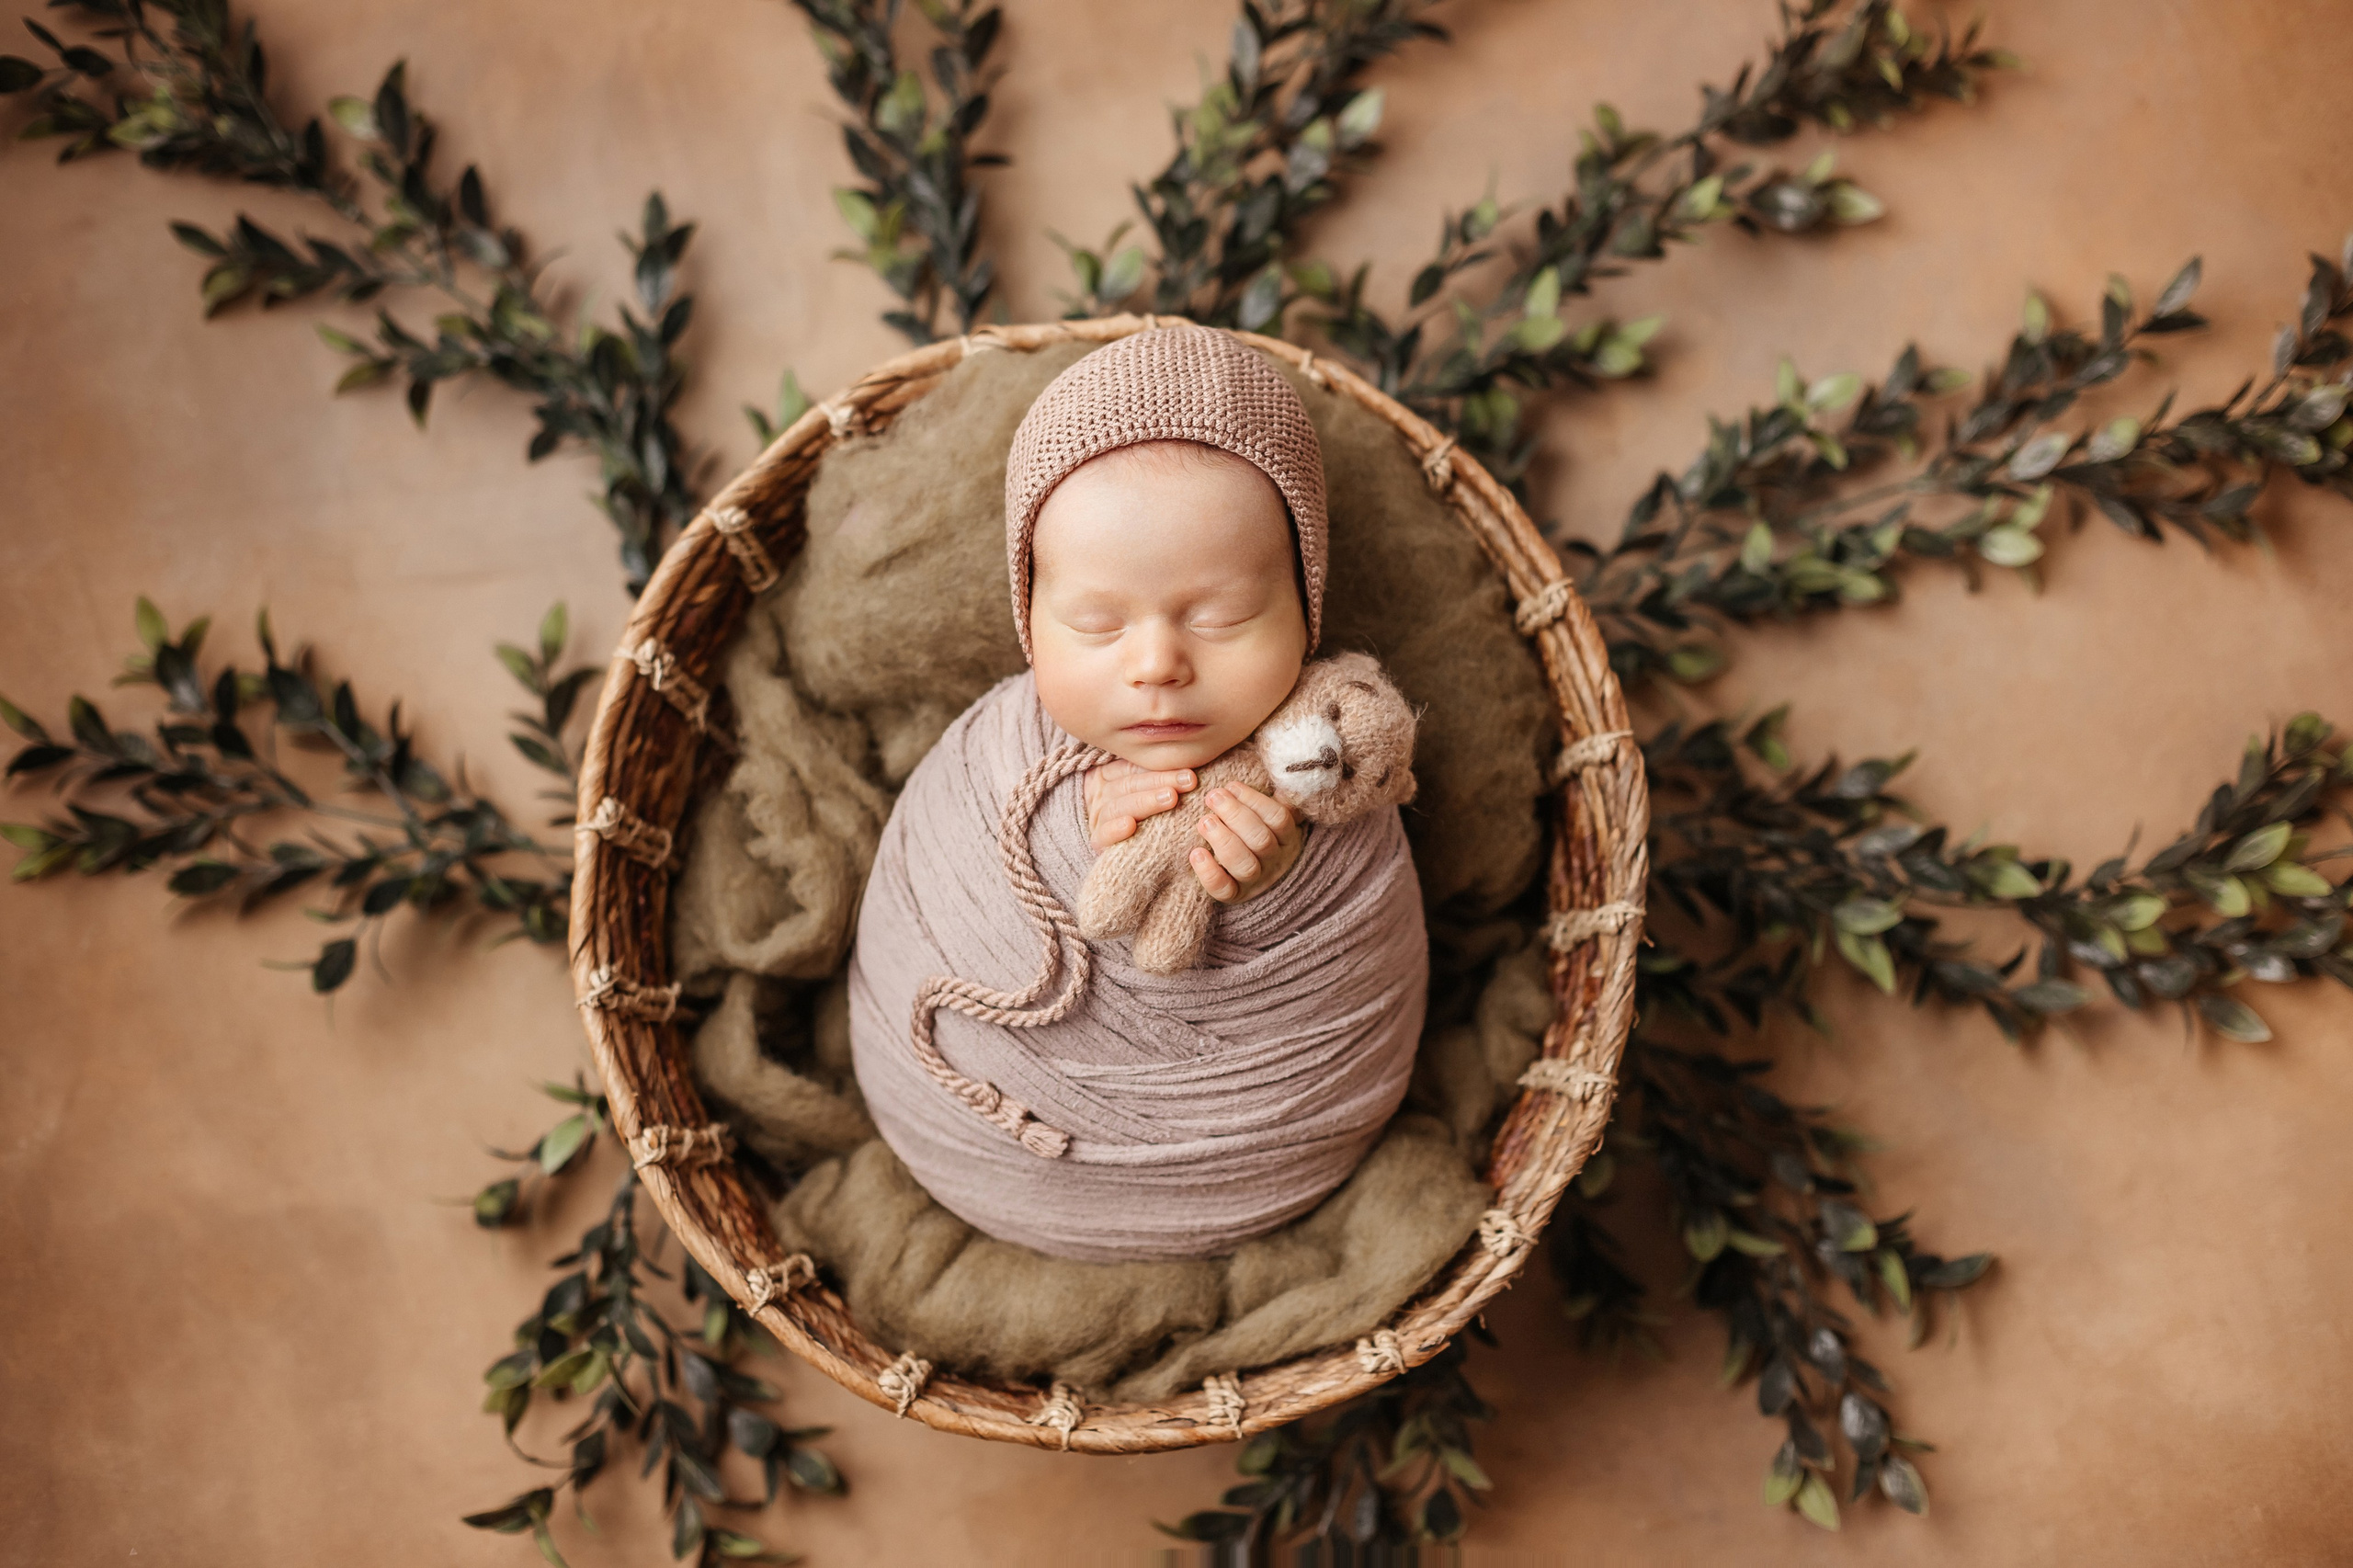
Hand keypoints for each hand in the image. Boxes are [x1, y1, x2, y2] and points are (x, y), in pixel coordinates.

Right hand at [1083, 759, 1197, 849]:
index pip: (1134, 768)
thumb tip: (1193, 772)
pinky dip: (1115, 829)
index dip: (1161, 770)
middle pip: (1129, 785)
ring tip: (1171, 798)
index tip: (1191, 774)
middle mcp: (1103, 795)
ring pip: (1118, 806)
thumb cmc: (1140, 816)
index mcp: (1111, 776)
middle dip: (1161, 782)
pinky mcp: (1097, 842)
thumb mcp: (1142, 791)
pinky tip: (1130, 825)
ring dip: (1145, 801)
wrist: (1112, 856)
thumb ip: (1159, 779)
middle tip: (1188, 781)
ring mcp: (1098, 818)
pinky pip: (1103, 834)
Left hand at [1189, 781, 1302, 903]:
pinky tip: (1196, 853)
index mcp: (1287, 838)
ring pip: (1245, 865)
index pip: (1279, 818)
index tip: (1231, 786)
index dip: (1255, 800)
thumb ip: (1268, 800)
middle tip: (1212, 797)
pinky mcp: (1235, 896)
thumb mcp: (1269, 818)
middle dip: (1235, 815)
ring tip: (1204, 821)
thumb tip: (1274, 773)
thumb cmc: (1256, 834)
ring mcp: (1256, 881)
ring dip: (1223, 840)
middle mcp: (1275, 861)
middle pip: (1261, 840)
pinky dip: (1209, 872)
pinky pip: (1224, 890)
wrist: (1256, 879)